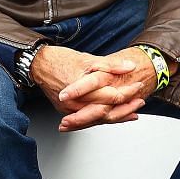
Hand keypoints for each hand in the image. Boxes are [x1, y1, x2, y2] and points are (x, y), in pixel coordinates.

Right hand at [30, 46, 153, 132]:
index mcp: (83, 88)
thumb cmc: (61, 59)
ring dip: (117, 117)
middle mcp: (76, 102)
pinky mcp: (67, 112)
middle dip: (126, 108)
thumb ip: (111, 65)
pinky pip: (88, 119)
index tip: (138, 85)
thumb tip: (130, 66)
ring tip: (132, 113)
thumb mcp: (88, 59)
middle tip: (140, 103)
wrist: (39, 65)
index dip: (128, 91)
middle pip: (107, 111)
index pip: (111, 95)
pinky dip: (103, 118)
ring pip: (98, 119)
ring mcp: (70, 109)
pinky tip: (114, 116)